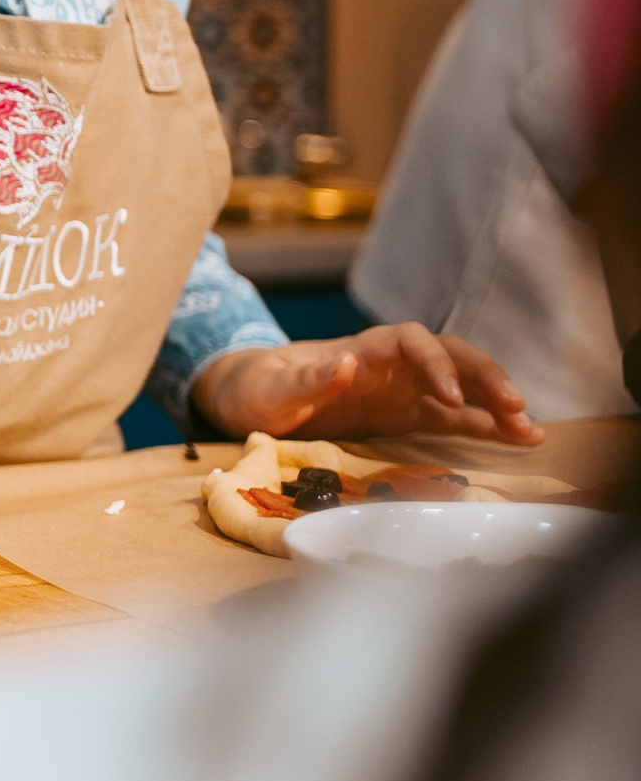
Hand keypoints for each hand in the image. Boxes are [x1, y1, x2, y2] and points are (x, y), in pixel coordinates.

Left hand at [192, 325, 540, 446]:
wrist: (250, 398)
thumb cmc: (258, 388)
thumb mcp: (270, 388)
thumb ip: (305, 378)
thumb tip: (345, 361)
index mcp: (361, 349)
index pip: (410, 341)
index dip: (434, 362)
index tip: (448, 394)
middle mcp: (391, 364)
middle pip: (450, 356)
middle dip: (484, 377)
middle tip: (514, 406)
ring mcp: (403, 388)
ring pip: (462, 387)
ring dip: (494, 404)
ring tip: (529, 430)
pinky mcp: (407, 414)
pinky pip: (454, 418)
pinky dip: (484, 426)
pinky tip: (518, 439)